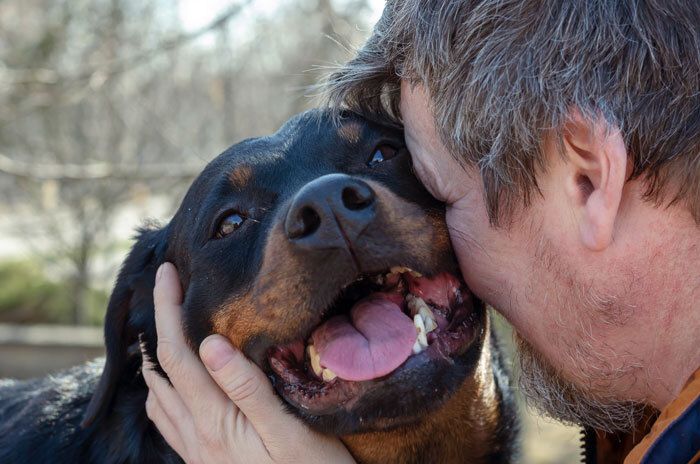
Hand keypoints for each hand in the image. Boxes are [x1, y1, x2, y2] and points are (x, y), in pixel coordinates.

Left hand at [142, 262, 354, 463]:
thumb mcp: (288, 431)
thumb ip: (247, 389)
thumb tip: (210, 344)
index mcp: (213, 422)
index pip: (177, 354)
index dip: (167, 310)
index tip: (167, 272)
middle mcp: (195, 435)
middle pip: (161, 370)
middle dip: (158, 323)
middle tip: (167, 287)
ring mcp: (197, 451)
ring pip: (158, 396)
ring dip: (156, 357)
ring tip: (167, 326)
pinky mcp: (205, 460)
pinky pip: (168, 419)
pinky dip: (163, 389)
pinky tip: (177, 383)